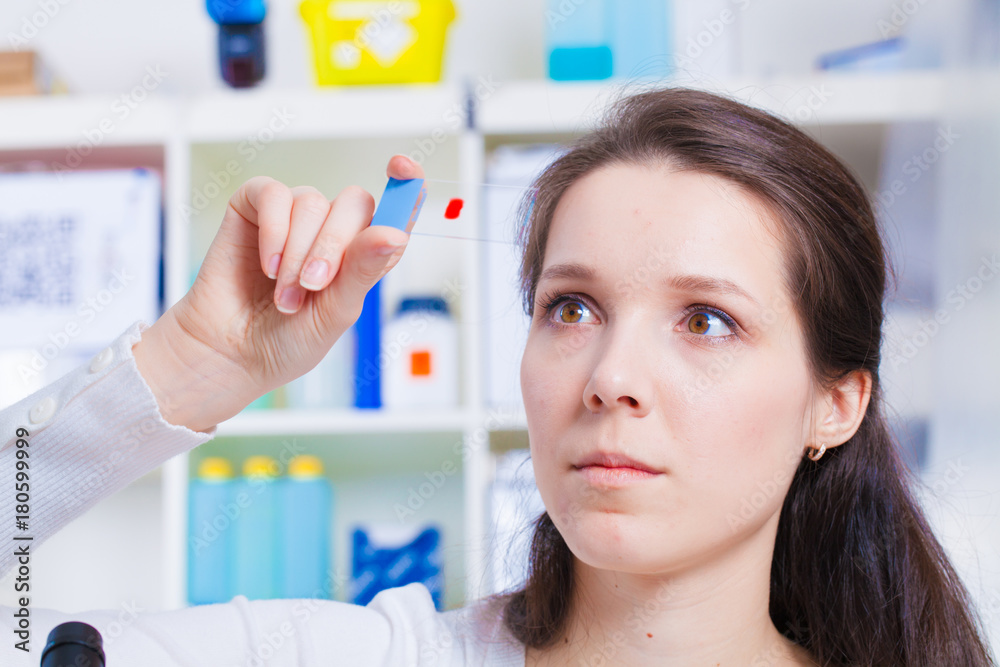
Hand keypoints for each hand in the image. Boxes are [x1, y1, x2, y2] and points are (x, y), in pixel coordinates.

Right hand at [133, 155, 424, 432]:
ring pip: (312, 204)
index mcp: (363, 253)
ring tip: (284, 296)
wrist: (232, 353)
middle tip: (313, 285)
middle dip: (333, 246)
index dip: (406, 185)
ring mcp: (295, 215)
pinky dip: (273, 232)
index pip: (396, 211)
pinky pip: (273, 195)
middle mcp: (333, 228)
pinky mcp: (256, 207)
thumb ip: (363, 271)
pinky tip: (267, 266)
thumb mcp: (335, 313)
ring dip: (297, 254)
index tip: (404, 168)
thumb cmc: (287, 339)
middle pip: (355, 203)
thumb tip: (394, 233)